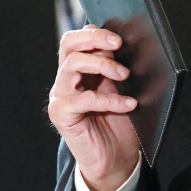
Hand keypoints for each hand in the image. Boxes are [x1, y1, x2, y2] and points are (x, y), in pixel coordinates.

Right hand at [48, 25, 139, 190]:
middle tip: (118, 44)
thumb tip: (127, 46)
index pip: (77, 39)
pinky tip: (128, 103)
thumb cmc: (121, 120)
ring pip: (72, 65)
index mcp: (81, 69)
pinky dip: (109, 99)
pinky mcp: (62, 114)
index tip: (119, 36)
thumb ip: (119, 68)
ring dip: (103, 65)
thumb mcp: (124, 89)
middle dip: (95, 39)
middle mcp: (67, 79)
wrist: (116, 157)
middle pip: (69, 45)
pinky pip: (82, 99)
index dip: (96, 33)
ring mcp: (62, 96)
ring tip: (125, 75)